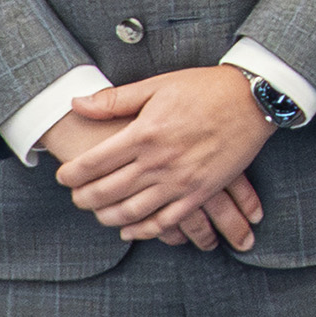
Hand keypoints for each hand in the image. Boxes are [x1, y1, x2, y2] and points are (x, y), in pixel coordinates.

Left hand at [54, 68, 272, 240]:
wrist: (252, 100)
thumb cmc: (205, 89)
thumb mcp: (157, 86)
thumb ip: (115, 100)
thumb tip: (77, 104)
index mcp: (144, 133)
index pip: (94, 163)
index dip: (72, 174)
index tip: (63, 177)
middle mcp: (158, 161)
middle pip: (107, 192)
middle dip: (84, 199)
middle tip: (75, 198)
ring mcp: (180, 181)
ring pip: (132, 212)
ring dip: (108, 217)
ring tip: (98, 214)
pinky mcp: (200, 193)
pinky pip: (166, 221)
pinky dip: (144, 230)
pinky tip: (131, 230)